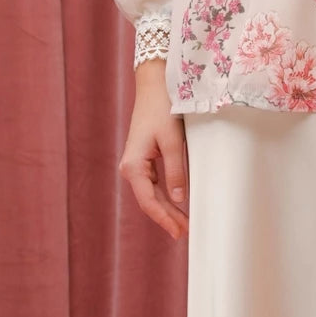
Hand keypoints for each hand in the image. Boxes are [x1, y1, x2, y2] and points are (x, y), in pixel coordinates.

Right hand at [118, 59, 188, 239]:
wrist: (155, 84)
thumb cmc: (163, 108)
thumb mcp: (172, 141)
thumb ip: (176, 171)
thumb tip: (180, 198)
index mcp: (133, 166)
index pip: (149, 202)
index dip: (165, 219)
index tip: (180, 232)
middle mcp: (130, 167)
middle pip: (149, 200)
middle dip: (167, 216)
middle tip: (185, 232)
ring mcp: (136, 162)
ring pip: (151, 192)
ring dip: (166, 207)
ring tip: (182, 222)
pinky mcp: (143, 156)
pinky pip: (153, 182)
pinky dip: (164, 193)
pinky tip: (175, 202)